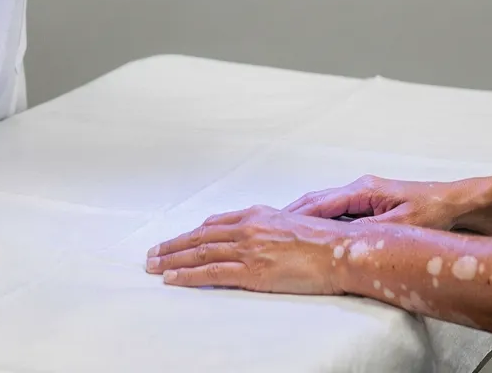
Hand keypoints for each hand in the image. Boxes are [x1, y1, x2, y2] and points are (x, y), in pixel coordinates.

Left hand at [145, 206, 343, 294]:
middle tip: (151, 254)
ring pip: (199, 253)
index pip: (215, 224)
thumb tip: (259, 236)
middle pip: (200, 237)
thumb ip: (270, 227)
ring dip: (172, 260)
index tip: (177, 241)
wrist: (340, 251)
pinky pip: (210, 273)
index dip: (192, 234)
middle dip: (173, 246)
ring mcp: (248, 248)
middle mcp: (248, 228)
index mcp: (258, 214)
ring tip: (152, 266)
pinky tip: (171, 278)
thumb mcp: (293, 223)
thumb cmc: (324, 240)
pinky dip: (187, 276)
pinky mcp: (251, 270)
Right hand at [284, 174, 478, 230]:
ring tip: (279, 234)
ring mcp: (363, 195)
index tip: (274, 227)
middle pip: (315, 201)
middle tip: (265, 231)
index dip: (295, 216)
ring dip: (303, 218)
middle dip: (290, 216)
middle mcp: (359, 188)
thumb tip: (341, 240)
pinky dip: (318, 221)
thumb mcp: (402, 225)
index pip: (320, 204)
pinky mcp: (369, 204)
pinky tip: (309, 235)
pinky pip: (335, 212)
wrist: (457, 203)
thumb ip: (372, 231)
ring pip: (323, 206)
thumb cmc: (434, 211)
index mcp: (363, 190)